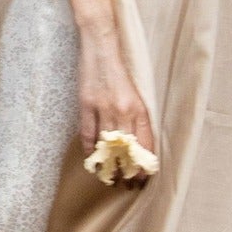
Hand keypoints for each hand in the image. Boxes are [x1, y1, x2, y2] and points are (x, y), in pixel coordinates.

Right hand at [77, 24, 155, 179]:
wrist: (101, 47)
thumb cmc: (119, 69)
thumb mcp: (134, 93)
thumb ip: (136, 115)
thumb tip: (136, 141)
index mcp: (139, 106)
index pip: (145, 142)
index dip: (144, 162)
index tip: (143, 177)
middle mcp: (123, 109)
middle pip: (126, 148)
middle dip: (127, 169)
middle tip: (127, 184)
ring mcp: (103, 107)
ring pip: (106, 144)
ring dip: (107, 163)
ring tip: (109, 177)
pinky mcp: (86, 104)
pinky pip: (87, 133)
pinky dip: (88, 149)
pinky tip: (91, 159)